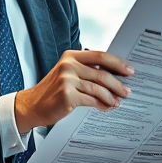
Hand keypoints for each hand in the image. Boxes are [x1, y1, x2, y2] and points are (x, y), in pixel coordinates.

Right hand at [14, 49, 131, 132]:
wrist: (32, 106)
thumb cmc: (53, 91)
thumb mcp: (67, 74)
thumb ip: (87, 72)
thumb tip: (114, 77)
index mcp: (71, 56)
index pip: (100, 55)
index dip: (117, 63)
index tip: (129, 70)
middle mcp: (68, 65)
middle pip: (102, 73)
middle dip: (118, 83)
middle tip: (127, 91)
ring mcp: (66, 80)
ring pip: (98, 88)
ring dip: (111, 97)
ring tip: (117, 102)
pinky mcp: (67, 95)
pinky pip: (91, 100)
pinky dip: (101, 105)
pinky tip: (106, 107)